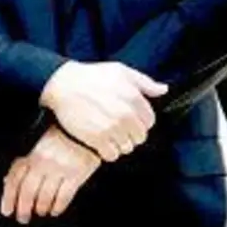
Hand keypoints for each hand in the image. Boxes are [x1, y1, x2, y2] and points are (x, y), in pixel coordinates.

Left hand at [0, 126, 99, 223]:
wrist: (90, 124)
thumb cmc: (63, 129)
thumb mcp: (38, 136)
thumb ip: (24, 156)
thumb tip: (8, 179)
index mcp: (32, 149)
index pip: (14, 178)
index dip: (8, 197)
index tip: (7, 209)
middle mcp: (44, 160)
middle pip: (28, 190)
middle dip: (23, 208)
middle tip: (22, 217)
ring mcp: (61, 168)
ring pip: (45, 195)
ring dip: (40, 208)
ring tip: (39, 212)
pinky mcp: (77, 173)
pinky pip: (64, 195)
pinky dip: (58, 206)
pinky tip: (55, 210)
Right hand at [39, 62, 167, 161]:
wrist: (63, 84)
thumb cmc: (91, 76)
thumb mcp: (120, 71)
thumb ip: (144, 82)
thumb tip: (163, 90)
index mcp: (134, 97)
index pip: (149, 122)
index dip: (140, 122)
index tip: (130, 119)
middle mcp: (125, 114)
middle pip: (140, 137)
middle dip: (131, 134)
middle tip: (118, 128)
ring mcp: (111, 128)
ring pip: (127, 148)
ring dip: (119, 144)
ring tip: (108, 134)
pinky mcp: (97, 139)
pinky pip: (112, 155)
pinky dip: (108, 152)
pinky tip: (101, 142)